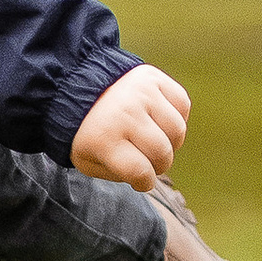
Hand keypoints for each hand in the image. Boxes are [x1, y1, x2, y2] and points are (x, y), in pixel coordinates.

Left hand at [72, 63, 190, 191]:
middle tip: (148, 161)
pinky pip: (182, 105)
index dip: (146, 182)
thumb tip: (149, 178)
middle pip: (162, 153)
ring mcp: (141, 93)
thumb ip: (118, 175)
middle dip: (159, 165)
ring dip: (171, 143)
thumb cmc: (88, 132)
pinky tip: (159, 120)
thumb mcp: (88, 160)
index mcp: (103, 138)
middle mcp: (124, 114)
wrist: (79, 88)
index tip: (142, 181)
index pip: (141, 172)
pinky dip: (177, 117)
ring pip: (177, 131)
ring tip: (155, 141)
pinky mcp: (153, 78)